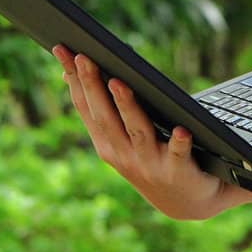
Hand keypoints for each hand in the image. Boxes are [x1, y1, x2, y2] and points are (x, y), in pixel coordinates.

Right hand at [51, 45, 251, 220]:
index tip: (63, 49)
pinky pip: (178, 155)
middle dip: (93, 85)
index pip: (86, 106)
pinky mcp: (178, 172)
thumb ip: (99, 110)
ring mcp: (149, 165)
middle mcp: (123, 155)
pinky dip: (178, 143)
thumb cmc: (152, 157)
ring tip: (119, 82)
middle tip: (85, 57)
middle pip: (105, 116)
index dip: (73, 78)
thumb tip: (69, 72)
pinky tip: (181, 130)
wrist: (189, 202)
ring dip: (126, 107)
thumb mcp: (120, 137)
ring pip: (137, 131)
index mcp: (106, 144)